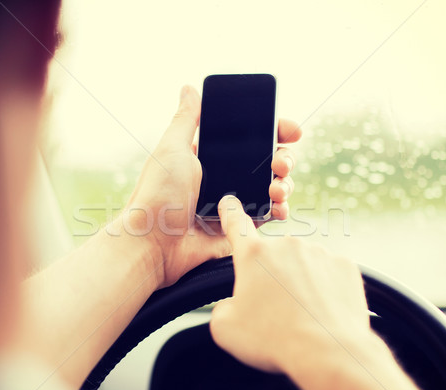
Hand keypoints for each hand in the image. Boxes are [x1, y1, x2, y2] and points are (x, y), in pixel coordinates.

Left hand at [125, 85, 300, 287]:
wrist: (154, 245)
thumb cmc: (157, 195)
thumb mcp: (171, 149)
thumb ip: (186, 119)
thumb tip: (189, 88)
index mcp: (208, 157)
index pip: (249, 138)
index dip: (274, 131)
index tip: (291, 130)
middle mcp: (223, 177)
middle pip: (267, 161)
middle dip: (284, 158)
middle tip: (280, 163)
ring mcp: (233, 203)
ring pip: (272, 187)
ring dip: (284, 184)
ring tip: (278, 187)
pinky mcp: (238, 227)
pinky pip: (267, 216)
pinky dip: (279, 210)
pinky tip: (279, 207)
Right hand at [209, 195, 370, 372]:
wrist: (328, 352)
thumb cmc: (274, 340)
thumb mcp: (225, 329)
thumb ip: (221, 307)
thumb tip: (233, 305)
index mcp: (254, 256)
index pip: (236, 224)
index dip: (230, 213)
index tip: (230, 202)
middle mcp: (287, 246)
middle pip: (272, 257)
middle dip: (271, 277)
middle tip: (274, 310)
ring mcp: (319, 253)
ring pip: (302, 265)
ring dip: (299, 283)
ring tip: (301, 315)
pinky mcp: (345, 266)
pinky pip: (328, 274)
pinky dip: (324, 289)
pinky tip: (321, 311)